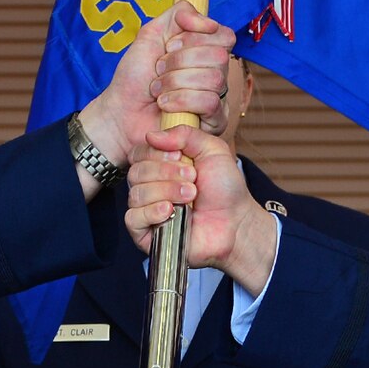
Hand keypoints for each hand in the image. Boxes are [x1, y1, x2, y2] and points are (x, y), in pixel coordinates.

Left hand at [79, 3, 237, 182]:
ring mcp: (218, 98)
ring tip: (158, 90)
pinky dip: (181, 100)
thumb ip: (180, 14)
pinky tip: (165, 105)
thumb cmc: (135, 76)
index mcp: (206, 50)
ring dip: (175, 82)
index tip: (169, 47)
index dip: (194, 39)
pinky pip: (210, 102)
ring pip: (214, 79)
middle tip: (158, 70)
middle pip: (219, 56)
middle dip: (179, 62)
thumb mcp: (151, 33)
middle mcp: (216, 73)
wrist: (121, 111)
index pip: (225, 36)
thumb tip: (209, 22)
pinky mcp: (214, 122)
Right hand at [125, 124, 279, 293]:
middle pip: (136, 173)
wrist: (236, 221)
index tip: (180, 156)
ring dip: (166, 192)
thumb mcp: (213, 150)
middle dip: (166, 173)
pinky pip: (133, 218)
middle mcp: (150, 185)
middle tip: (192, 179)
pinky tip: (170, 211)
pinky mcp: (146, 233)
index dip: (157, 153)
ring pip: (136, 194)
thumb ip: (186, 134)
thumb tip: (151, 135)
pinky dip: (151, 212)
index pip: (139, 153)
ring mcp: (147, 209)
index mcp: (160, 165)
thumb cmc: (225, 188)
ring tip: (190, 196)